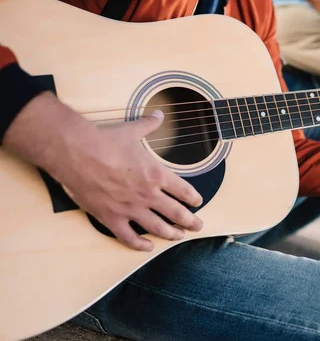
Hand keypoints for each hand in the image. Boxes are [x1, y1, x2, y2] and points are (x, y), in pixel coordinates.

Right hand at [4, 93, 202, 251]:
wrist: (77, 153)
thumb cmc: (106, 141)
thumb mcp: (132, 130)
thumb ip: (149, 125)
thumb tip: (159, 114)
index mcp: (157, 174)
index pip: (183, 190)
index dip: (193, 198)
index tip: (198, 202)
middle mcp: (148, 194)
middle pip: (176, 213)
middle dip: (190, 221)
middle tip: (198, 226)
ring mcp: (131, 209)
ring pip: (157, 228)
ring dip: (171, 234)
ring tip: (179, 237)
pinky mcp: (111, 218)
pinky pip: (129, 237)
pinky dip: (140, 245)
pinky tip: (147, 247)